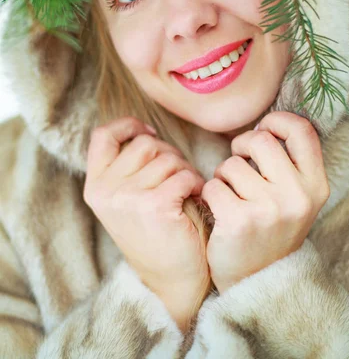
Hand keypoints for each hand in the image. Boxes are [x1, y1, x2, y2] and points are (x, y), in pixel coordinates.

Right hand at [83, 116, 208, 305]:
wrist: (172, 280)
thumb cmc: (157, 232)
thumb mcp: (127, 198)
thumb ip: (127, 167)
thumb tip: (145, 129)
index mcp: (95, 186)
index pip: (103, 135)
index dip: (128, 125)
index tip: (149, 132)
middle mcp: (105, 191)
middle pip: (144, 143)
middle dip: (169, 155)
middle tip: (177, 178)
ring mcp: (126, 198)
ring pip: (167, 157)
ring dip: (185, 170)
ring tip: (186, 192)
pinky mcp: (153, 206)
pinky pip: (184, 174)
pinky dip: (196, 183)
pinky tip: (195, 198)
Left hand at [200, 111, 329, 293]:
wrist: (257, 282)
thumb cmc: (272, 227)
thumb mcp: (295, 196)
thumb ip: (289, 162)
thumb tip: (265, 124)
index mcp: (316, 186)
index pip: (302, 130)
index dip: (277, 121)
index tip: (263, 130)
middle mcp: (298, 197)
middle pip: (261, 140)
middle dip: (242, 147)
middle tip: (239, 163)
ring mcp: (270, 210)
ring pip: (232, 164)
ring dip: (224, 175)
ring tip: (231, 194)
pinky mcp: (240, 223)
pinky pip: (213, 186)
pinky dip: (210, 194)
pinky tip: (220, 210)